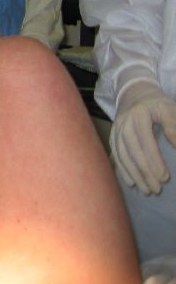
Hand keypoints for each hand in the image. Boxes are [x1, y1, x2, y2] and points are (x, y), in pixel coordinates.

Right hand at [111, 80, 175, 194]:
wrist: (134, 93)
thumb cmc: (156, 103)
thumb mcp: (169, 109)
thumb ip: (173, 126)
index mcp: (138, 115)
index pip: (145, 141)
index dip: (154, 160)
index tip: (165, 178)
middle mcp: (123, 123)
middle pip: (132, 151)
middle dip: (144, 172)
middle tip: (156, 189)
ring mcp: (115, 130)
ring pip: (122, 155)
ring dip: (134, 174)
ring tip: (146, 190)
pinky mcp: (112, 135)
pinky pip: (116, 154)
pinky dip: (122, 169)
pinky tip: (130, 182)